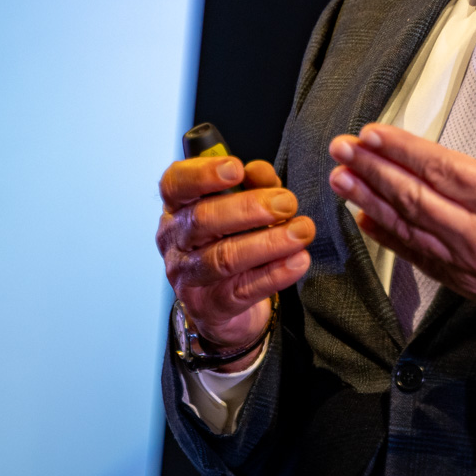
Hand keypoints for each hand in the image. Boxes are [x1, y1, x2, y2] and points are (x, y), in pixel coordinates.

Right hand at [156, 154, 314, 367]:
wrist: (225, 303)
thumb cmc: (230, 241)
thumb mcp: (243, 206)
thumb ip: (253, 185)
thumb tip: (259, 170)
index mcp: (178, 208)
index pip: (175, 184)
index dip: (202, 174)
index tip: (237, 168)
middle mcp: (175, 241)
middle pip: (202, 220)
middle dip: (248, 208)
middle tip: (286, 203)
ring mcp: (188, 277)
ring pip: (224, 258)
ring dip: (268, 243)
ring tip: (301, 232)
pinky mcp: (210, 307)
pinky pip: (243, 290)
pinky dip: (274, 274)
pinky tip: (297, 261)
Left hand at [327, 87, 475, 340]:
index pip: (444, 169)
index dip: (403, 150)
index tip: (373, 134)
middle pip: (415, 196)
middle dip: (373, 169)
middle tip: (342, 148)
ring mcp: (469, 262)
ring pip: (409, 228)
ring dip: (370, 201)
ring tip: (340, 178)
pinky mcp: (466, 284)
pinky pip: (418, 259)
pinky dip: (388, 240)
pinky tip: (365, 222)